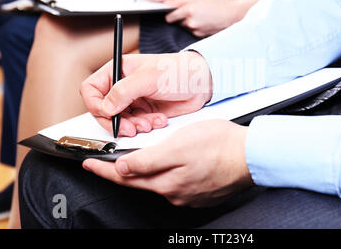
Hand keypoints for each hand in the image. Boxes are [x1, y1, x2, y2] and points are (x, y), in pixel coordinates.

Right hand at [80, 52, 212, 136]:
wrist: (202, 82)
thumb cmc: (178, 70)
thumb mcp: (148, 78)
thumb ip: (123, 92)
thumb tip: (106, 108)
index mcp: (118, 71)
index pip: (91, 89)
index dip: (95, 104)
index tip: (108, 114)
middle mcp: (123, 86)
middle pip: (103, 110)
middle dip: (116, 122)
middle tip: (130, 128)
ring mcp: (133, 100)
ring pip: (120, 121)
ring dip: (133, 126)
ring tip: (149, 123)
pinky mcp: (145, 112)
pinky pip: (136, 124)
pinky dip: (145, 126)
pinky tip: (158, 120)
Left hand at [83, 119, 253, 206]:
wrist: (252, 156)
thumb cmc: (220, 146)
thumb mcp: (179, 145)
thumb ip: (148, 159)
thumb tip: (123, 168)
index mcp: (166, 182)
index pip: (125, 177)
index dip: (104, 170)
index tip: (89, 165)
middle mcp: (174, 193)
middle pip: (140, 182)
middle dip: (121, 171)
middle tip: (104, 163)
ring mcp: (188, 195)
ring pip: (159, 182)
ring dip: (148, 171)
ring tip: (142, 157)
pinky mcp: (201, 192)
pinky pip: (177, 183)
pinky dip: (168, 173)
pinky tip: (174, 164)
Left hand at [165, 0, 251, 36]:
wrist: (233, 15)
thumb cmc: (216, 3)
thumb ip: (181, 0)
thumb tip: (166, 4)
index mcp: (188, 10)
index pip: (169, 16)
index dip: (170, 13)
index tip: (172, 11)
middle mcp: (190, 22)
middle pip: (175, 22)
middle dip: (178, 17)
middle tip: (187, 11)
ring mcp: (195, 30)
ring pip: (184, 26)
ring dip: (187, 22)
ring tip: (198, 15)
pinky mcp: (200, 36)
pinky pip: (192, 31)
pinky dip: (195, 27)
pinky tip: (203, 21)